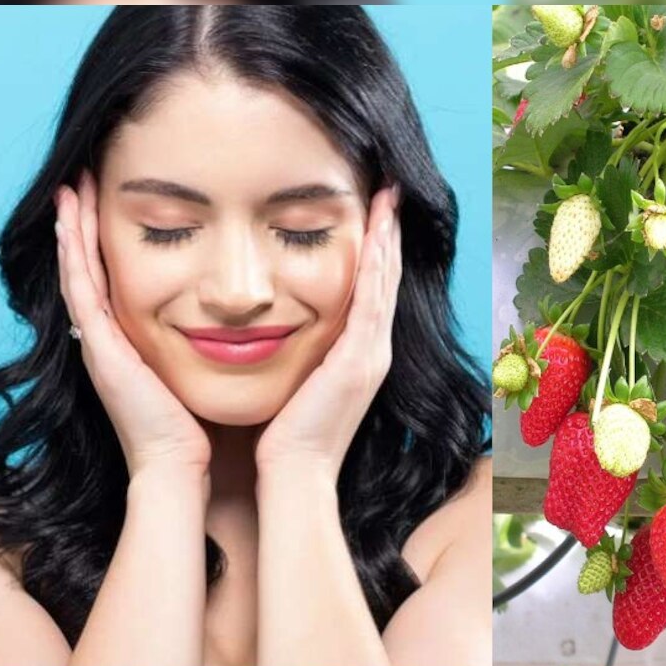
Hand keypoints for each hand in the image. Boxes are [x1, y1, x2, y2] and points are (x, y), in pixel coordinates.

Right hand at [55, 171, 211, 480]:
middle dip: (86, 221)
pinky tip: (69, 216)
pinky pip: (81, 288)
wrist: (182, 470)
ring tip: (72, 182)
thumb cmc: (199, 427)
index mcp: (133, 340)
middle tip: (84, 175)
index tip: (115, 195)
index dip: (110, 236)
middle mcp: (110, 338)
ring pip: (79, 268)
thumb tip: (242, 316)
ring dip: (73, 224)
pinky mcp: (101, 348)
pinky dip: (73, 250)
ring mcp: (100, 342)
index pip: (118, 275)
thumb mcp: (200, 368)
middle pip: (91, 265)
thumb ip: (209, 340)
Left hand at [255, 186, 401, 479]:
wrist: (294, 474)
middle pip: (385, 279)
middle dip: (389, 234)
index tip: (374, 213)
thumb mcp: (297, 381)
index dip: (376, 251)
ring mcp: (372, 354)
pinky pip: (373, 300)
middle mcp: (373, 350)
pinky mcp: (361, 359)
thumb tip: (275, 324)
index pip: (371, 290)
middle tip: (390, 191)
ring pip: (384, 282)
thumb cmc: (285, 436)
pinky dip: (377, 264)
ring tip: (389, 198)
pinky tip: (377, 233)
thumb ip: (299, 353)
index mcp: (358, 355)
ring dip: (388, 238)